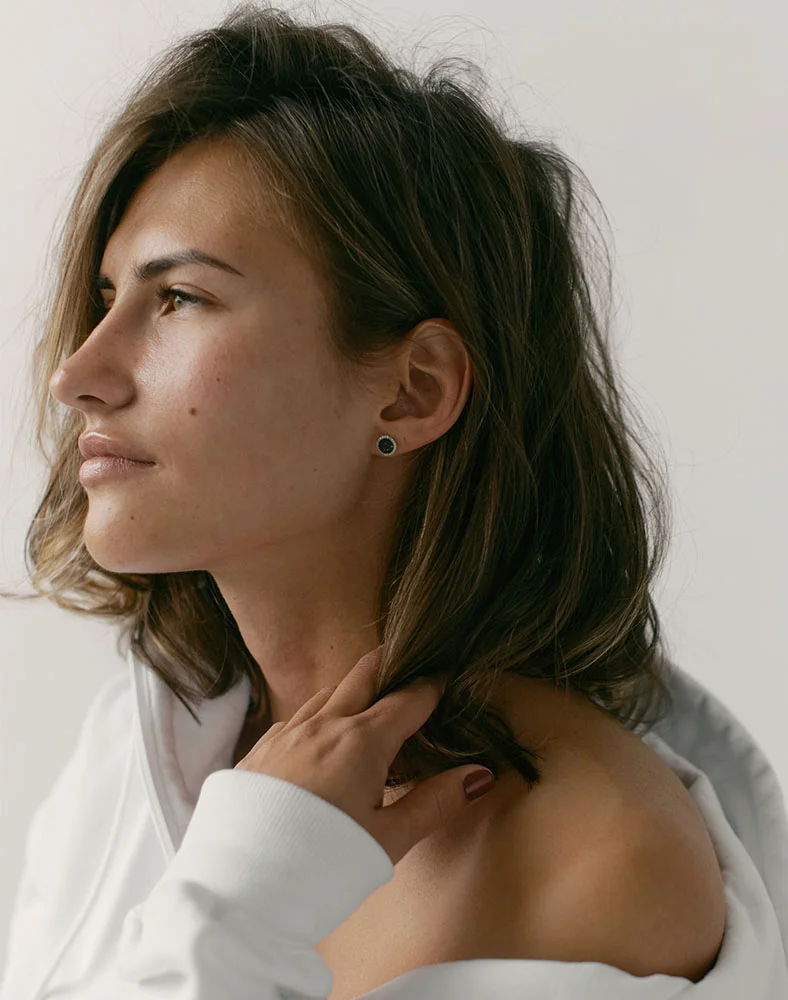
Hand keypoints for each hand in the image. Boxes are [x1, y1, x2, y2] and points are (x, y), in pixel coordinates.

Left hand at [233, 644, 495, 864]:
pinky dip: (317, 713)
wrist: (240, 885)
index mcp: (362, 741)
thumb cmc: (321, 864)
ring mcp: (286, 733)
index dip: (432, 685)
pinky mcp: (259, 749)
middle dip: (389, 664)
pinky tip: (319, 733)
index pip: (408, 699)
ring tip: (365, 698)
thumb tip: (478, 775)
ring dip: (350, 688)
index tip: (446, 676)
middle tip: (408, 660)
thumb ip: (435, 802)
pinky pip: (295, 716)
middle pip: (363, 674)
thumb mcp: (389, 839)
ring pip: (326, 693)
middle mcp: (323, 725)